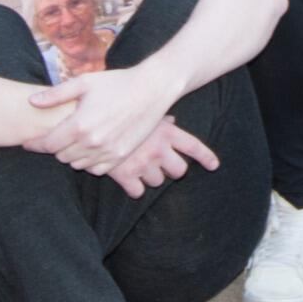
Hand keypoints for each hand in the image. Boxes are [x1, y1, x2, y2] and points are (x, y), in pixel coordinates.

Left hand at [25, 64, 173, 175]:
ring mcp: (107, 152)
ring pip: (77, 164)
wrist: (152, 89)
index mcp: (79, 125)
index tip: (28, 142)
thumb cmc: (117, 82)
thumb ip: (55, 95)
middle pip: (61, 156)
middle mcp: (92, 143)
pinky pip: (96, 169)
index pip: (48, 145)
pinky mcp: (121, 157)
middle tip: (57, 136)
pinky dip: (89, 162)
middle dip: (55, 147)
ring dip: (72, 155)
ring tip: (75, 140)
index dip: (35, 144)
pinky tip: (91, 148)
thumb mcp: (84, 83)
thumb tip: (32, 102)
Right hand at [103, 117, 219, 197]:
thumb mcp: (145, 111)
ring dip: (150, 176)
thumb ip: (161, 120)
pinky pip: (137, 192)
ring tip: (138, 164)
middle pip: (179, 170)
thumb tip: (172, 121)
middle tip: (159, 162)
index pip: (194, 147)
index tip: (214, 166)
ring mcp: (142, 164)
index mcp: (166, 132)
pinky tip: (127, 178)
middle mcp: (158, 149)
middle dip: (172, 169)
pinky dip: (133, 187)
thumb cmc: (119, 110)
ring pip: (158, 182)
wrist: (88, 118)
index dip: (206, 157)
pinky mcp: (125, 176)